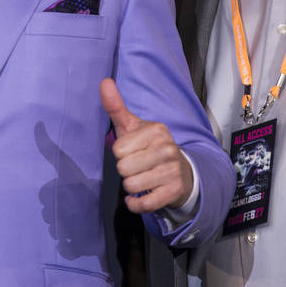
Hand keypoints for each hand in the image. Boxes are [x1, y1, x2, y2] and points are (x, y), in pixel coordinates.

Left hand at [100, 78, 192, 213]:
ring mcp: (173, 171)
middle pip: (123, 168)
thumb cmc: (150, 147)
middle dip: (126, 170)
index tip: (134, 152)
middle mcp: (167, 149)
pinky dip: (136, 204)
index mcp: (156, 130)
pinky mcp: (174, 192)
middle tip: (139, 167)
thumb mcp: (133, 126)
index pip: (118, 149)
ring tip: (143, 178)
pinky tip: (141, 196)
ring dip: (132, 186)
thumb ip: (116, 107)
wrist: (181, 172)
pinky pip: (143, 204)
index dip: (121, 154)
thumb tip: (104, 82)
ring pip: (131, 186)